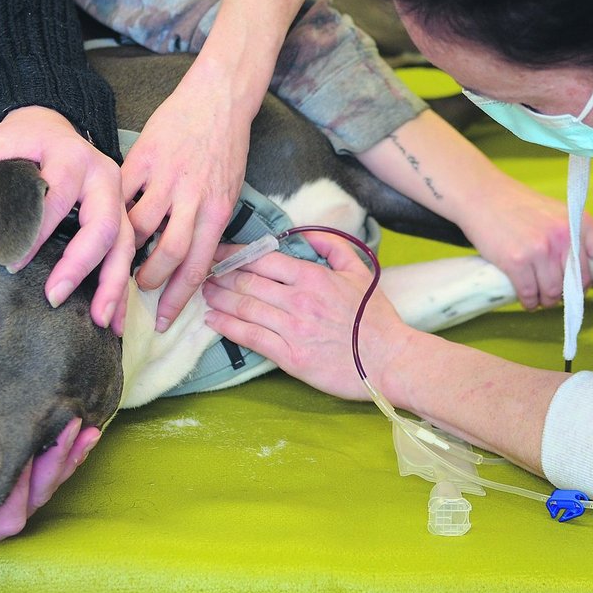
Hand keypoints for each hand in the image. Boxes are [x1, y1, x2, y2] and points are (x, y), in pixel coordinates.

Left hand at [0, 106, 134, 331]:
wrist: (53, 123)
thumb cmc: (19, 143)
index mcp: (67, 156)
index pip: (53, 198)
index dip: (33, 232)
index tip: (10, 265)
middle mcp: (101, 175)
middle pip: (104, 222)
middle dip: (81, 264)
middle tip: (53, 297)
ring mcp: (118, 196)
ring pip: (125, 243)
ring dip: (112, 285)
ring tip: (98, 321)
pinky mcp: (124, 215)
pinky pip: (129, 254)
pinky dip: (121, 289)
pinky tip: (112, 320)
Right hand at [0, 419, 100, 544]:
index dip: (15, 499)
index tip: (26, 469)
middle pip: (29, 503)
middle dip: (50, 470)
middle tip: (64, 435)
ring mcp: (2, 497)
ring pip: (43, 486)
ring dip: (64, 457)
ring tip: (77, 428)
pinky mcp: (17, 474)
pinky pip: (47, 469)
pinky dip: (66, 451)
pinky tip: (82, 431)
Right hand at [122, 68, 253, 332]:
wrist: (219, 97)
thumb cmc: (225, 147)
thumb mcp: (228, 189)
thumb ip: (208, 224)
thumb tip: (189, 262)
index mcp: (219, 210)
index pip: (198, 267)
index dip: (178, 299)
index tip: (163, 321)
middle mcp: (195, 198)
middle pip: (168, 253)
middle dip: (150, 280)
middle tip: (138, 289)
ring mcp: (168, 177)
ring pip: (139, 226)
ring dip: (126, 249)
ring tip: (120, 257)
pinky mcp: (145, 157)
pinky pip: (123, 193)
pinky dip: (113, 211)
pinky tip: (107, 221)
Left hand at [202, 232, 412, 400]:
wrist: (390, 360)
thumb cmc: (376, 319)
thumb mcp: (360, 272)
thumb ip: (333, 246)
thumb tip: (306, 232)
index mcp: (313, 276)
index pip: (262, 259)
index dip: (233, 254)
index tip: (216, 251)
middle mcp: (298, 300)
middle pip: (246, 282)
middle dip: (219, 275)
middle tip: (201, 272)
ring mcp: (292, 329)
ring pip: (244, 308)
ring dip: (218, 299)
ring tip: (203, 293)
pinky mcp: (290, 358)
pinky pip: (250, 338)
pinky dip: (227, 327)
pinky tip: (212, 321)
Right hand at [460, 177, 592, 309]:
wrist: (483, 196)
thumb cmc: (519, 207)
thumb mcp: (557, 213)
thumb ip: (575, 237)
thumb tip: (588, 273)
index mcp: (579, 221)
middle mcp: (564, 235)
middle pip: (580, 282)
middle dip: (570, 293)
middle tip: (558, 291)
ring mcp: (540, 249)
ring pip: (554, 293)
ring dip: (547, 300)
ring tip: (539, 295)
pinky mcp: (516, 261)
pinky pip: (529, 294)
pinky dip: (528, 302)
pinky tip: (526, 298)